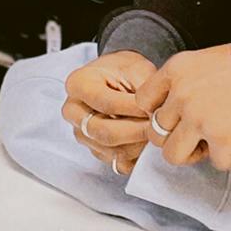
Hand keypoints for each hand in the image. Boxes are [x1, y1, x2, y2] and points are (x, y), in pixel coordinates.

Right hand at [62, 50, 155, 176]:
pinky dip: (136, 156)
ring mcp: (81, 133)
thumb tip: (155, 118)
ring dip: (138, 145)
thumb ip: (144, 92)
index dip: (133, 109)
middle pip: (104, 132)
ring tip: (155, 133)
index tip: (154, 110)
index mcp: (78, 84)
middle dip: (136, 132)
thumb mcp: (136, 69)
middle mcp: (73, 111)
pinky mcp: (94, 149)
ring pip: (111, 150)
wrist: (117, 77)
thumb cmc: (124, 70)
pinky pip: (117, 162)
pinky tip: (147, 143)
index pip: (107, 104)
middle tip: (158, 127)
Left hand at [135, 45, 230, 171]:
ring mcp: (200, 119)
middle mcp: (182, 95)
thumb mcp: (207, 60)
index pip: (143, 100)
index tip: (172, 116)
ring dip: (192, 153)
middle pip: (155, 132)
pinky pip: (216, 162)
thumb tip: (177, 108)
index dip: (156, 112)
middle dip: (175, 137)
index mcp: (176, 70)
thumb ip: (186, 82)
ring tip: (211, 145)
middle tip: (195, 135)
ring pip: (173, 155)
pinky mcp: (222, 139)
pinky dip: (230, 157)